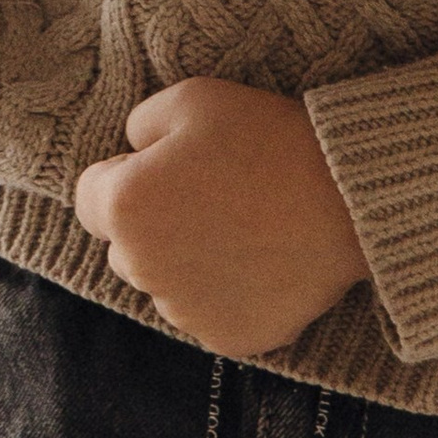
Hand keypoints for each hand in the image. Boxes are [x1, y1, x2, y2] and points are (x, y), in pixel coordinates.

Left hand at [72, 79, 369, 358]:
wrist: (348, 198)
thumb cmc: (267, 140)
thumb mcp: (190, 99)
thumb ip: (139, 125)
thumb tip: (130, 153)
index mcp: (124, 207)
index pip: (88, 198)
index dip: (124, 177)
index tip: (165, 167)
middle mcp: (143, 268)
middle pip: (126, 246)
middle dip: (153, 225)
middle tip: (211, 196)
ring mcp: (186, 312)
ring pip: (166, 285)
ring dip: (187, 263)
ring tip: (242, 227)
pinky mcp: (228, 338)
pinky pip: (208, 315)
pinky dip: (226, 294)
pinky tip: (260, 261)